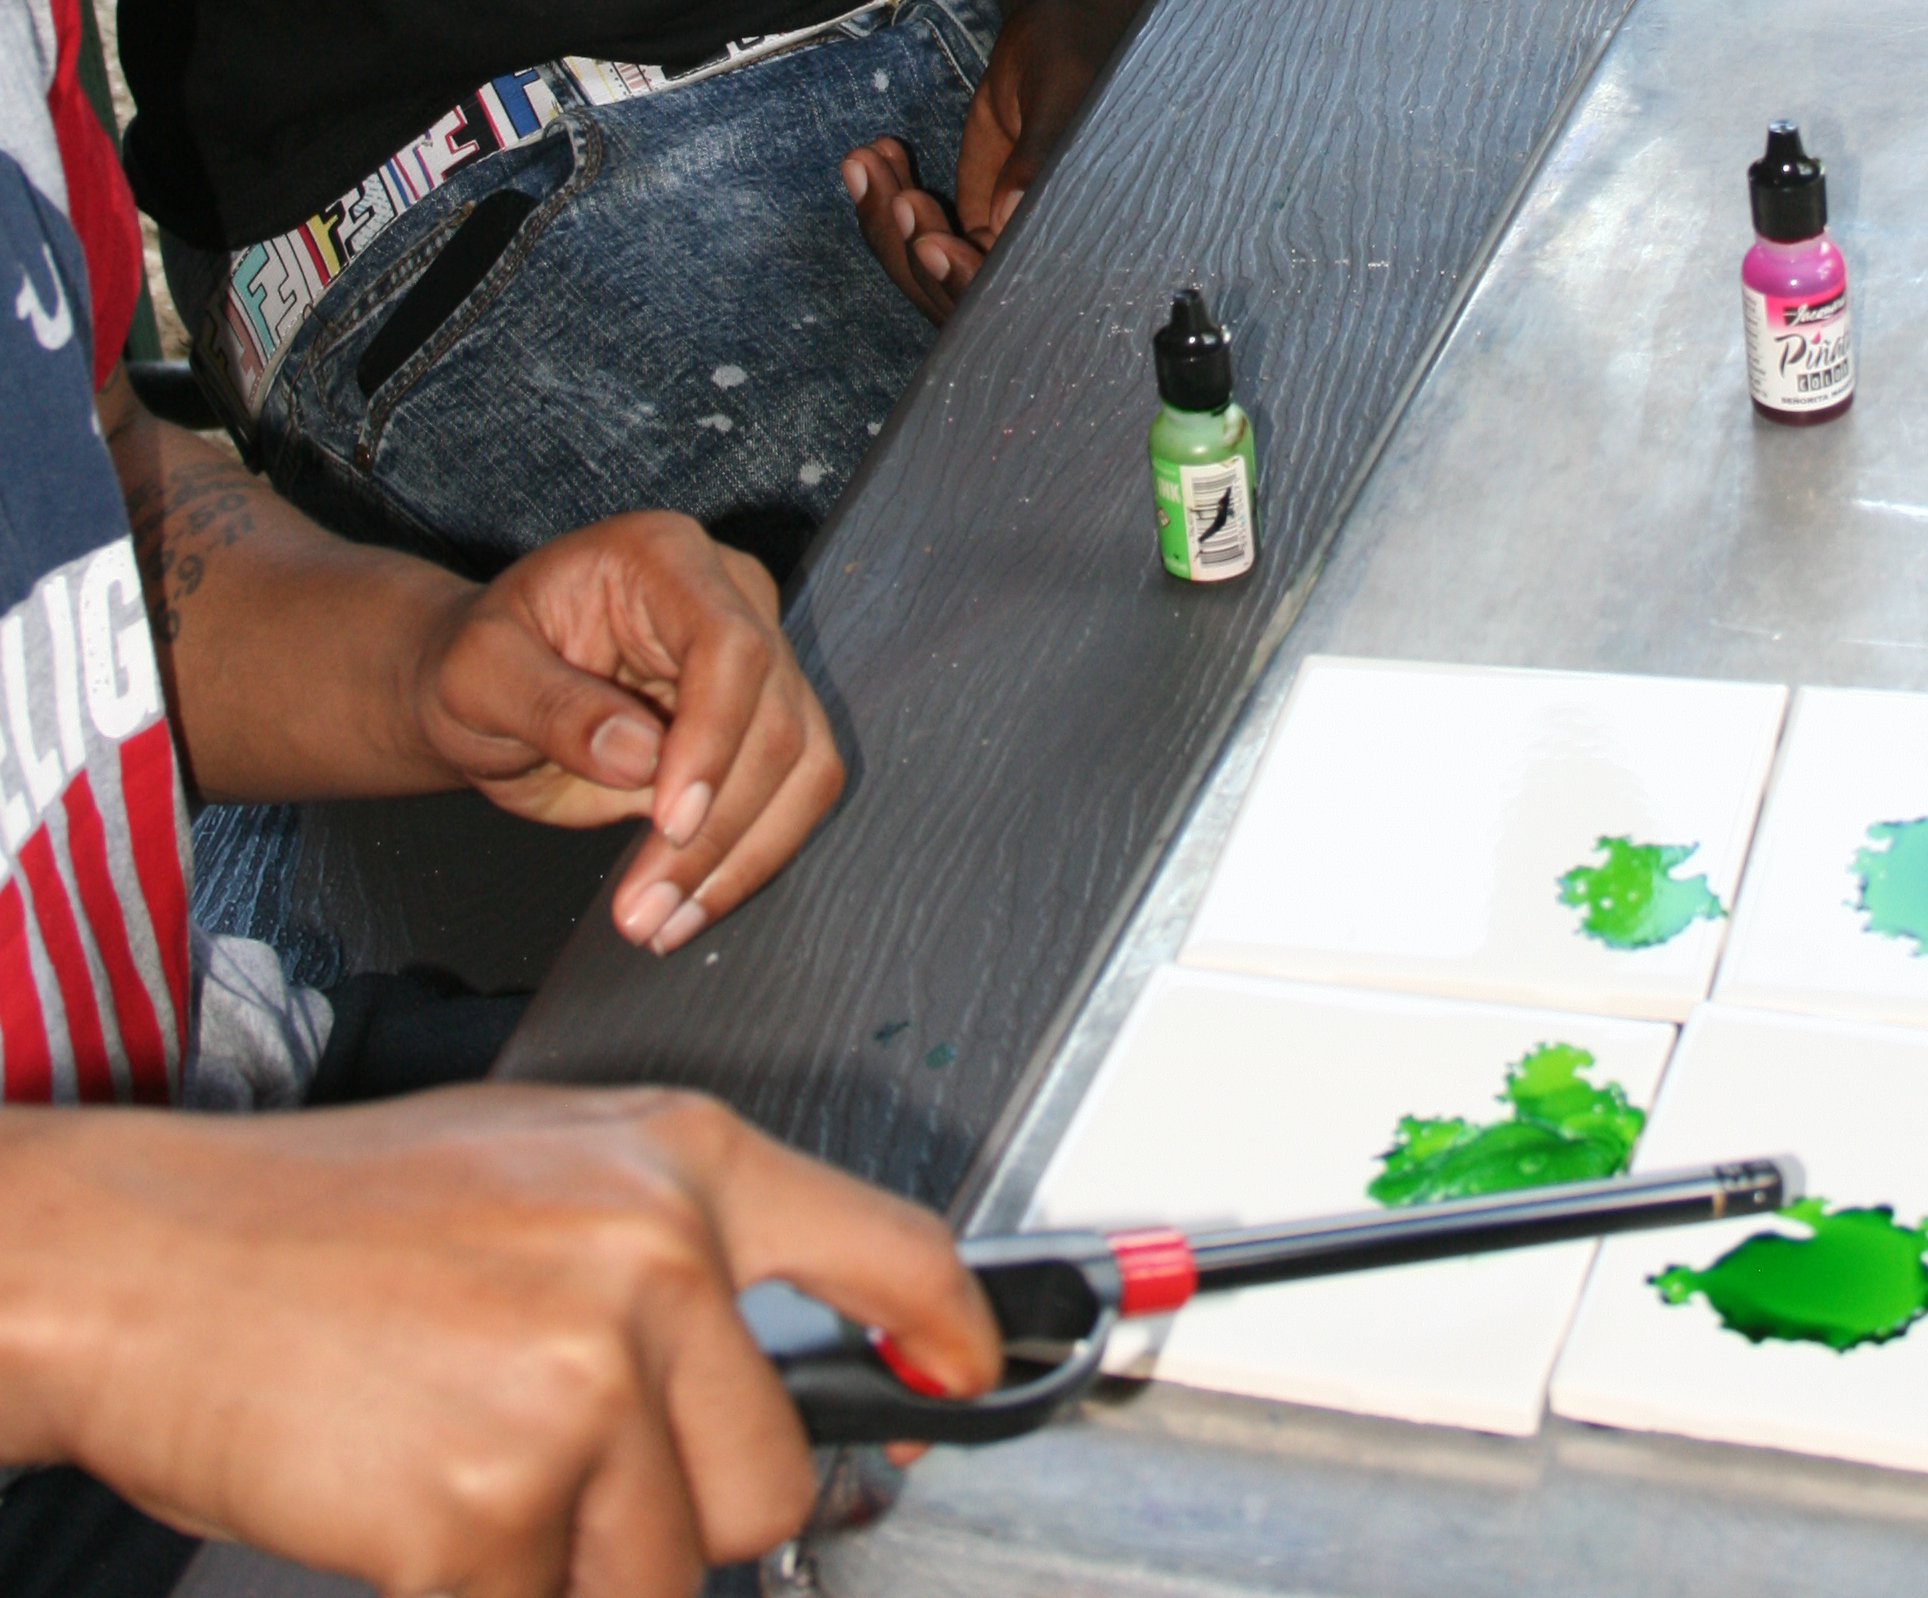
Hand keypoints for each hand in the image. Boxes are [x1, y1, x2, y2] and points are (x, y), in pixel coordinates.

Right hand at [10, 1083, 998, 1597]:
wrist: (165, 1258)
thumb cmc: (341, 1218)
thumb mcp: (551, 1163)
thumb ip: (681, 1245)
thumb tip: (810, 1350)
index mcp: (679, 1163)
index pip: (887, 1250)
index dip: (953, 1332)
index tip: (972, 1376)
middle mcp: (654, 1257)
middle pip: (769, 1479)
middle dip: (678, 1511)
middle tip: (561, 1463)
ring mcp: (578, 1382)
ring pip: (662, 1570)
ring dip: (571, 1558)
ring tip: (466, 1455)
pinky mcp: (493, 1505)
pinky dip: (480, 1591)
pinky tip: (413, 1501)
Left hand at [405, 515, 843, 956]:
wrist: (491, 688)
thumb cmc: (479, 665)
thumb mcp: (477, 675)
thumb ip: (550, 705)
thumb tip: (640, 756)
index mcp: (663, 558)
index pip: (729, 643)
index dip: (712, 737)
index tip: (669, 824)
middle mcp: (731, 597)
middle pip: (776, 716)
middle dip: (716, 828)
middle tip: (642, 912)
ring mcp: (760, 659)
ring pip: (802, 763)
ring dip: (742, 858)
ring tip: (659, 923)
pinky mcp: (764, 722)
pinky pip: (790, 796)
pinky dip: (747, 862)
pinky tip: (685, 909)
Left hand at [841, 0, 1111, 317]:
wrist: (1053, 34)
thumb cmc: (1075, 57)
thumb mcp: (1062, 97)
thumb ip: (1039, 157)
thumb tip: (1008, 214)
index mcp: (1074, 244)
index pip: (1013, 291)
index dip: (966, 281)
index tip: (931, 245)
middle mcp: (1032, 258)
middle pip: (954, 292)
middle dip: (912, 248)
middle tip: (896, 195)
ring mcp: (993, 245)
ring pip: (924, 263)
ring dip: (886, 220)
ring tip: (868, 160)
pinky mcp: (967, 223)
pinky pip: (913, 228)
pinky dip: (885, 196)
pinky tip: (875, 154)